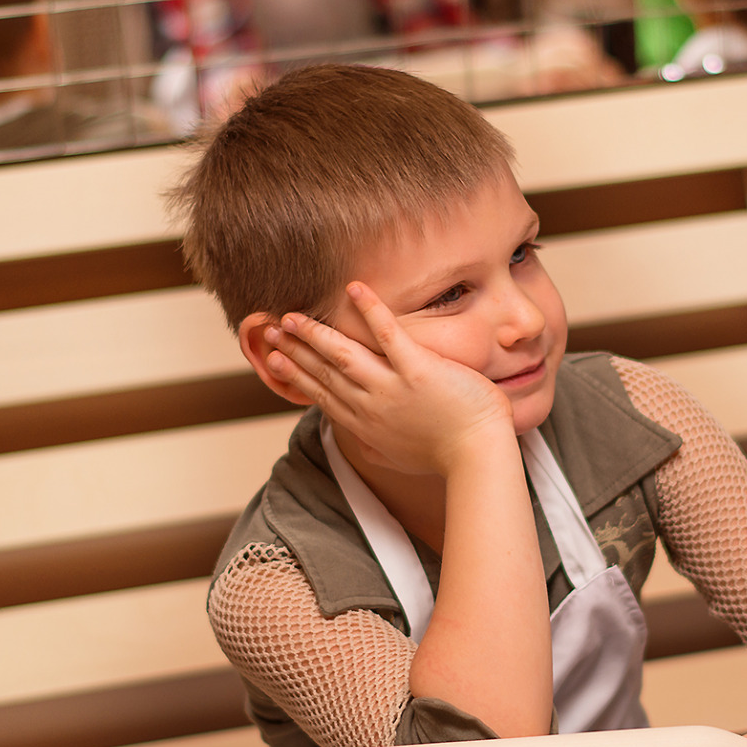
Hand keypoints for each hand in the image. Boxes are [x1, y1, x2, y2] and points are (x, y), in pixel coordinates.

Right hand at [263, 282, 514, 475]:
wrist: (479, 458)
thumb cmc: (449, 457)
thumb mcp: (402, 457)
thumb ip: (378, 447)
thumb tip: (364, 446)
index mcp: (367, 425)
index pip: (323, 395)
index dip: (297, 375)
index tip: (276, 361)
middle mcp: (371, 406)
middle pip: (323, 372)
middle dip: (294, 350)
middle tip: (268, 331)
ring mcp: (392, 387)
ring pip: (343, 354)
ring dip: (314, 333)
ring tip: (291, 316)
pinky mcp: (418, 370)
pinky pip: (389, 334)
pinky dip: (371, 310)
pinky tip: (355, 288)